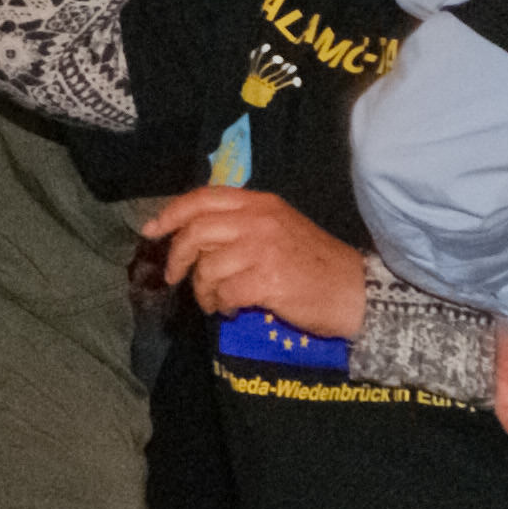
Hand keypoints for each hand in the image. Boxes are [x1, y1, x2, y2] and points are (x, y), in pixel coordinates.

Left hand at [140, 187, 365, 336]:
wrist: (354, 291)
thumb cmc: (313, 263)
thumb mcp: (278, 228)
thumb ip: (240, 224)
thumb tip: (192, 234)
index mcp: (260, 203)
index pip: (202, 198)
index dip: (171, 213)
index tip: (152, 231)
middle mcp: (259, 220)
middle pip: (196, 232)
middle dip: (178, 258)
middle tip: (175, 277)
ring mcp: (263, 249)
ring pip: (206, 267)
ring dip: (202, 291)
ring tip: (214, 301)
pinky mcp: (267, 280)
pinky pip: (223, 293)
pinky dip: (220, 306)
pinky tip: (231, 310)